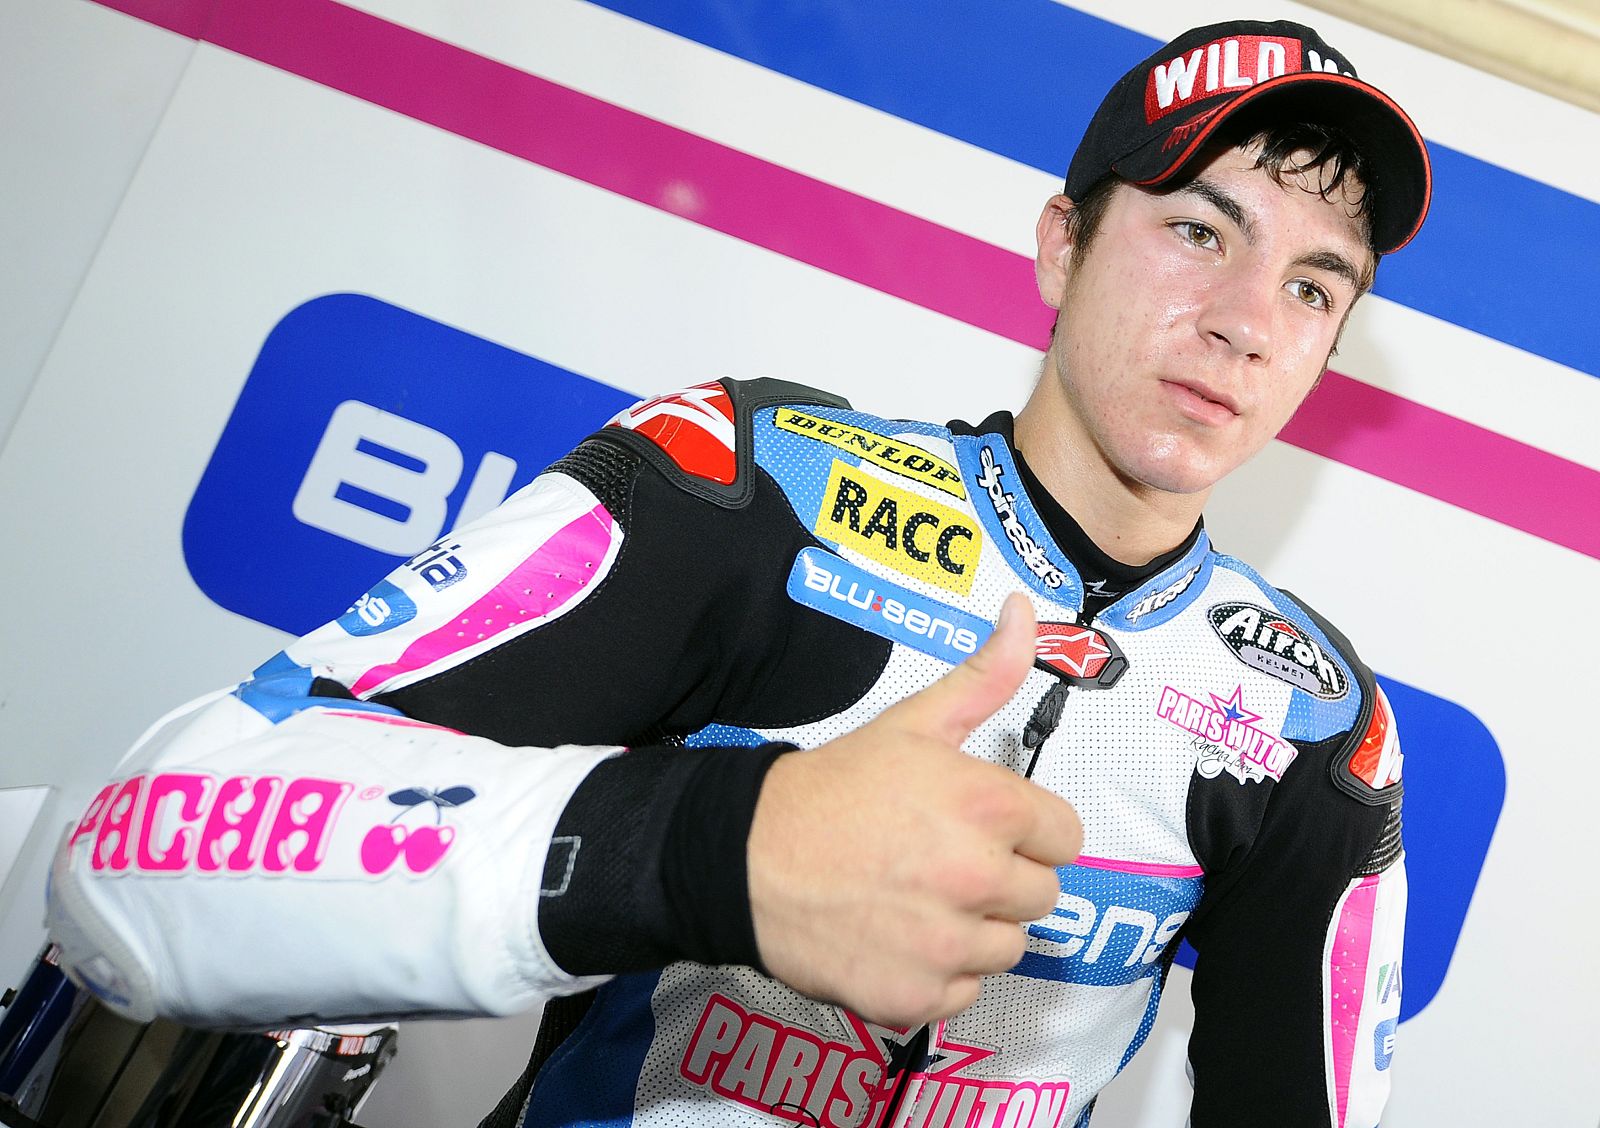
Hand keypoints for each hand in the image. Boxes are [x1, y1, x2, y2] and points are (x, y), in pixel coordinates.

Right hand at [748, 593, 1080, 1025]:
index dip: (1027, 829)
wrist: (746, 856)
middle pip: (1042, 895)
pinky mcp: (917, 998)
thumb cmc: (832, 789)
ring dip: (975, 929)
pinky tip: (898, 938)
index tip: (985, 826)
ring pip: (1008, 947)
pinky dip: (938, 973)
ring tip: (919, 898)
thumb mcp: (912, 723)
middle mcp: (979, 881)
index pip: (1066, 837)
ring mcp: (949, 947)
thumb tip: (1026, 612)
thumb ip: (984, 676)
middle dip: (1003, 879)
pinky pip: (964, 991)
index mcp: (990, 809)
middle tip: (943, 860)